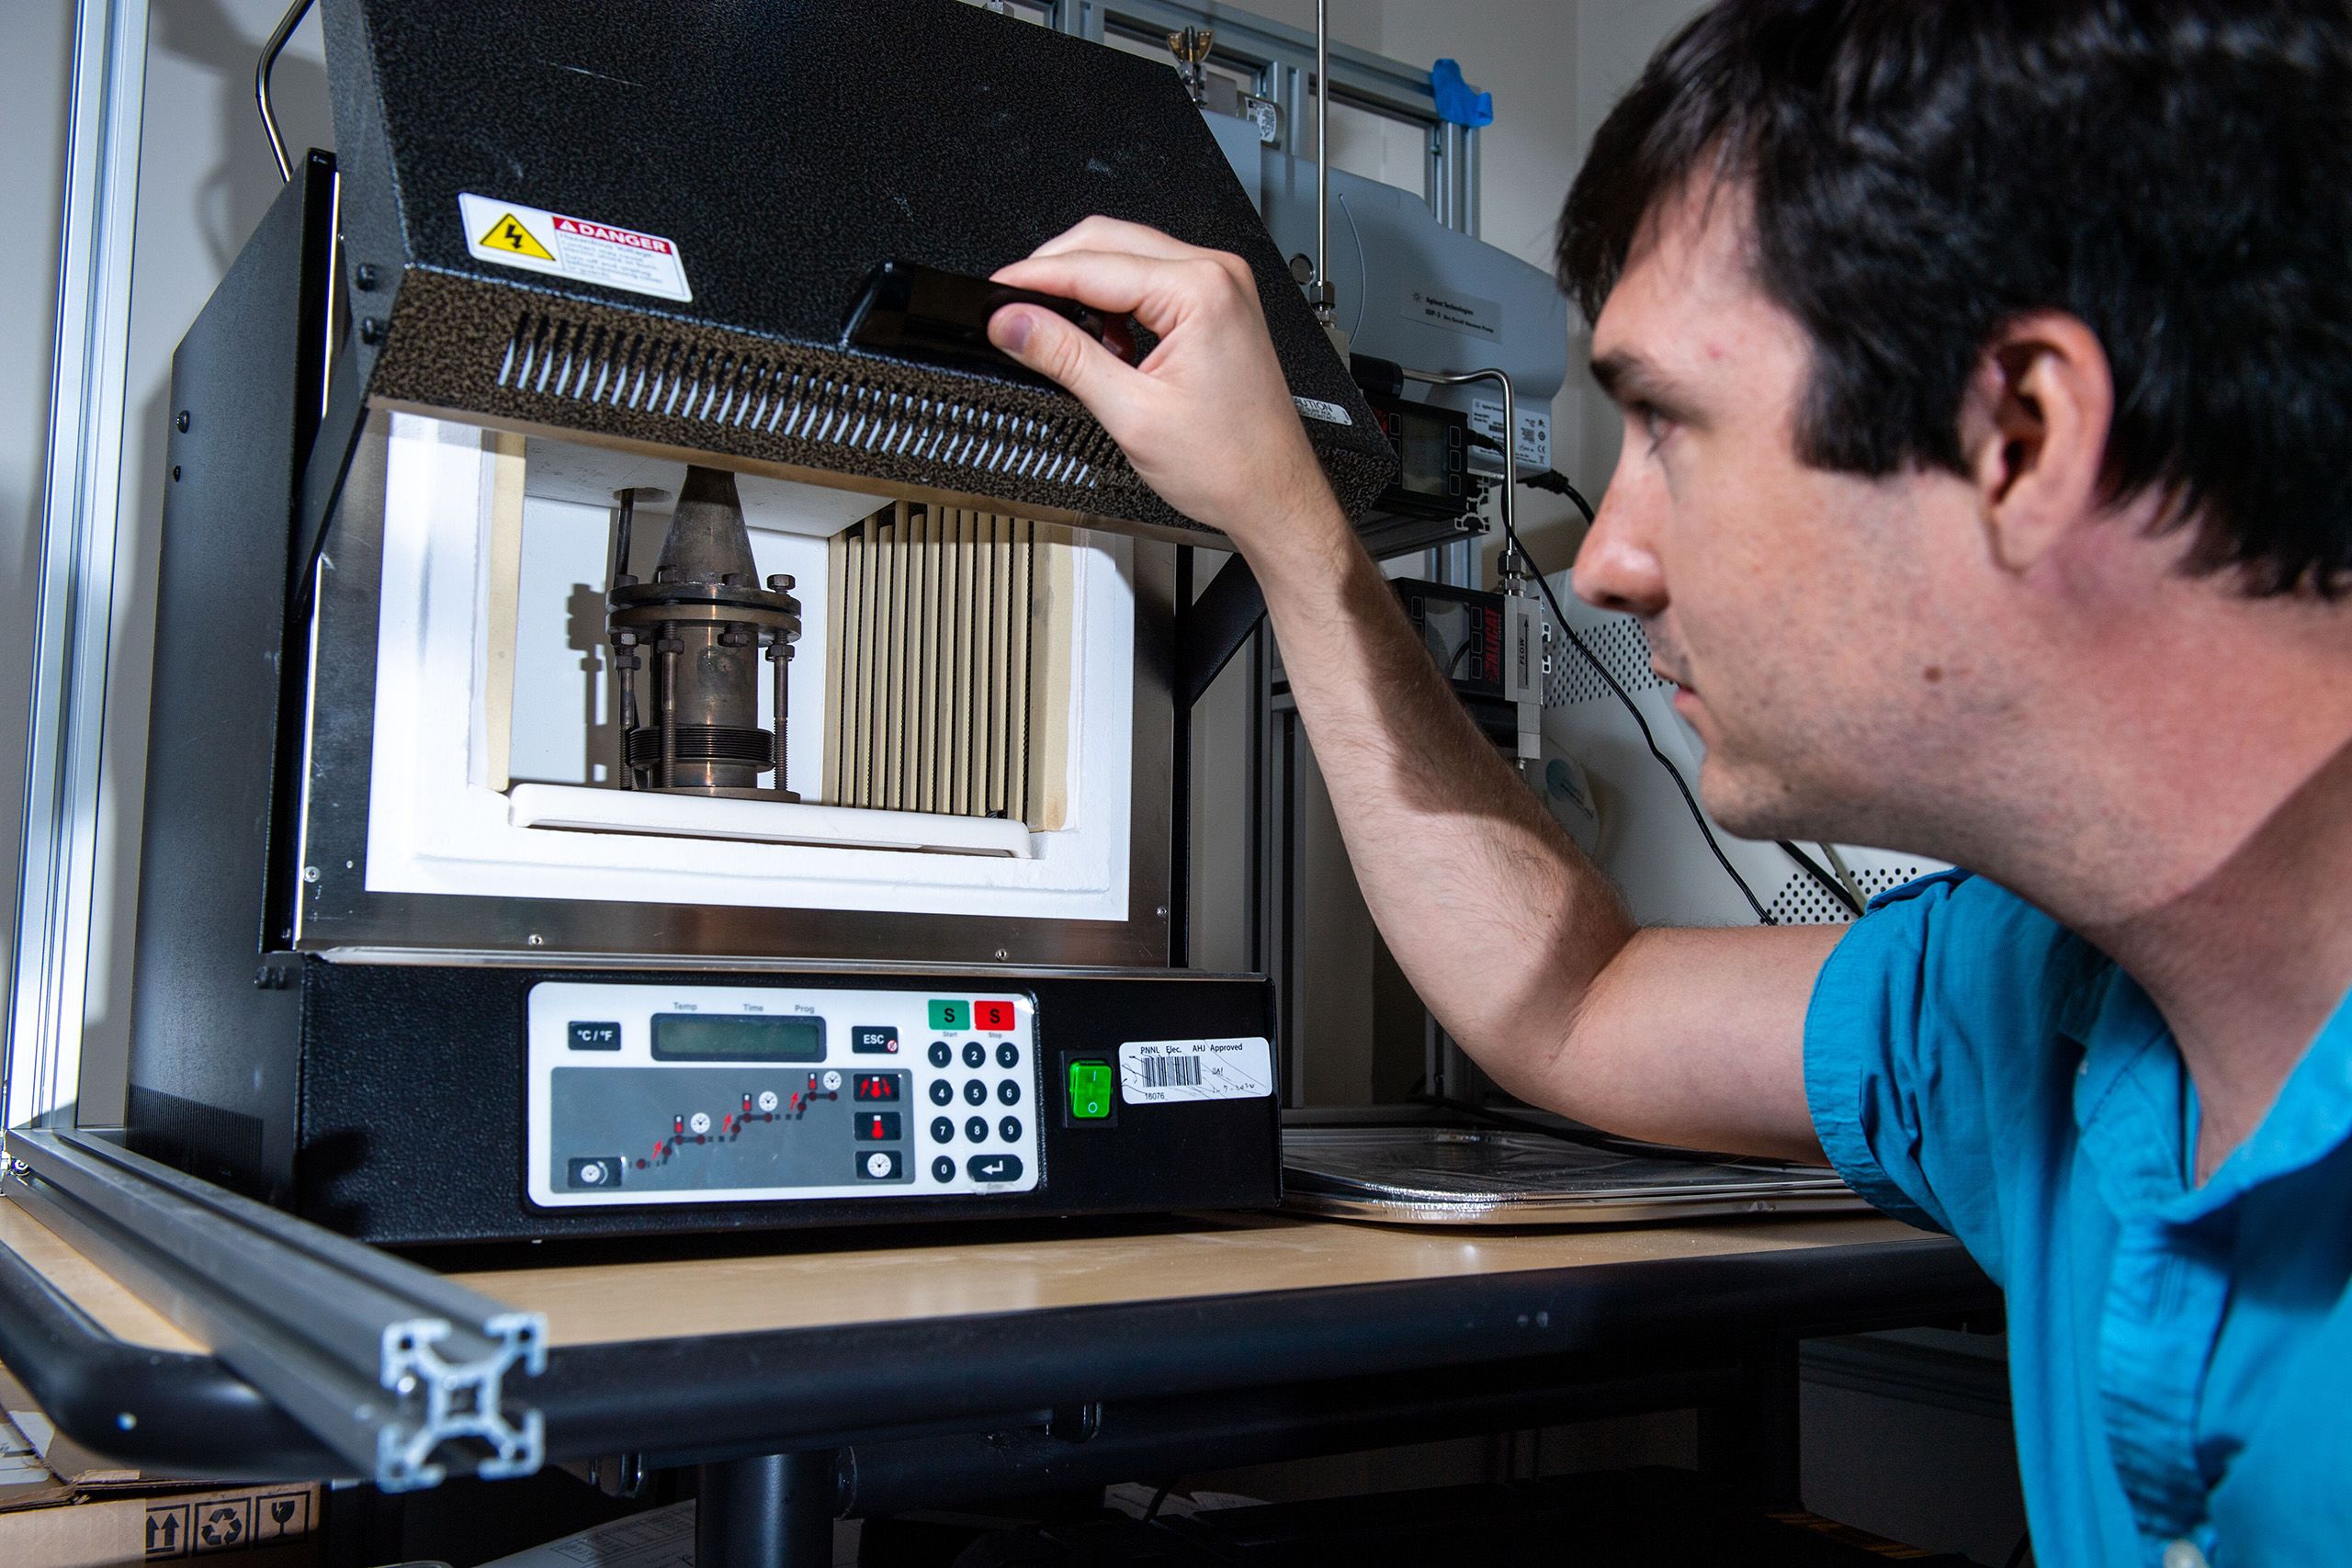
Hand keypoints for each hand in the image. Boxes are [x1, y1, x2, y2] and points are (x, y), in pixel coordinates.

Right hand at [988, 217, 1347, 564]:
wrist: (1274, 495)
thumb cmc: (1230, 464)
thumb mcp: (1131, 413)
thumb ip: (1065, 358)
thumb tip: (1015, 323)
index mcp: (1200, 291)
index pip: (1093, 265)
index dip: (1033, 278)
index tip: (996, 293)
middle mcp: (1216, 275)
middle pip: (1109, 241)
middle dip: (1055, 270)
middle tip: (1013, 306)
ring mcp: (1221, 287)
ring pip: (1129, 256)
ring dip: (1086, 285)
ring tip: (1057, 331)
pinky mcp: (1218, 305)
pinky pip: (1153, 280)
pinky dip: (1117, 301)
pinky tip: (1104, 340)